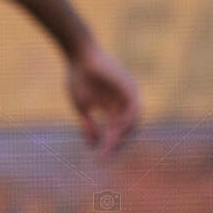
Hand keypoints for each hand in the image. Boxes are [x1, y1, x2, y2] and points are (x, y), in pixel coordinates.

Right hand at [66, 40, 140, 156]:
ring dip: (122, 136)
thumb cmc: (78, 77)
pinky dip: (125, 122)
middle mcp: (126, 103)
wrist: (78, 54)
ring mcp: (130, 95)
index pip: (119, 132)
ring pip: (133, 122)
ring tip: (109, 146)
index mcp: (116, 108)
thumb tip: (92, 146)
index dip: (110, 145)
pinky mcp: (130, 88)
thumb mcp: (82, 107)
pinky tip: (114, 130)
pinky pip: (133, 110)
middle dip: (117, 144)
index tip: (99, 158)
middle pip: (129, 130)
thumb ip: (89, 126)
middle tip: (105, 155)